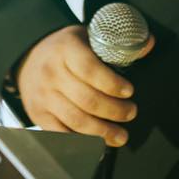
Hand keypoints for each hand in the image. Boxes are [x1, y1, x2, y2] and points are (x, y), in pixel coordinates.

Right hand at [16, 24, 151, 145]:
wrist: (29, 57)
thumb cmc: (66, 48)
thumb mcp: (88, 36)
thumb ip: (117, 43)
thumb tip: (148, 43)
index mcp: (66, 48)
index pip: (90, 69)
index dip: (112, 83)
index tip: (129, 91)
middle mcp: (51, 72)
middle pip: (87, 99)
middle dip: (114, 111)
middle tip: (131, 113)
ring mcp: (43, 96)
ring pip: (76, 120)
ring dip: (102, 132)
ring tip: (121, 136)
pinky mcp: (38, 114)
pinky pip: (61, 134)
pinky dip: (82, 142)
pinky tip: (98, 143)